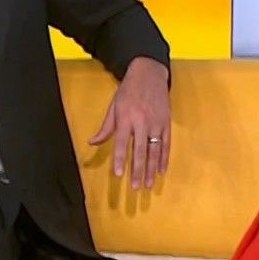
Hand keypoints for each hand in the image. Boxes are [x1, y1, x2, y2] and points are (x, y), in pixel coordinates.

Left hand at [88, 57, 170, 188]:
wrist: (149, 73)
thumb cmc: (128, 90)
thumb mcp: (113, 106)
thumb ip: (105, 127)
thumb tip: (91, 142)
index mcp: (126, 117)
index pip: (122, 142)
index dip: (119, 159)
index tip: (118, 174)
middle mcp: (142, 121)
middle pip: (140, 150)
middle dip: (137, 170)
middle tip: (134, 186)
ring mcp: (156, 122)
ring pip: (154, 150)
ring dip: (150, 169)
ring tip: (147, 184)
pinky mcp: (166, 122)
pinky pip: (166, 144)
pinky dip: (163, 158)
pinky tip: (160, 171)